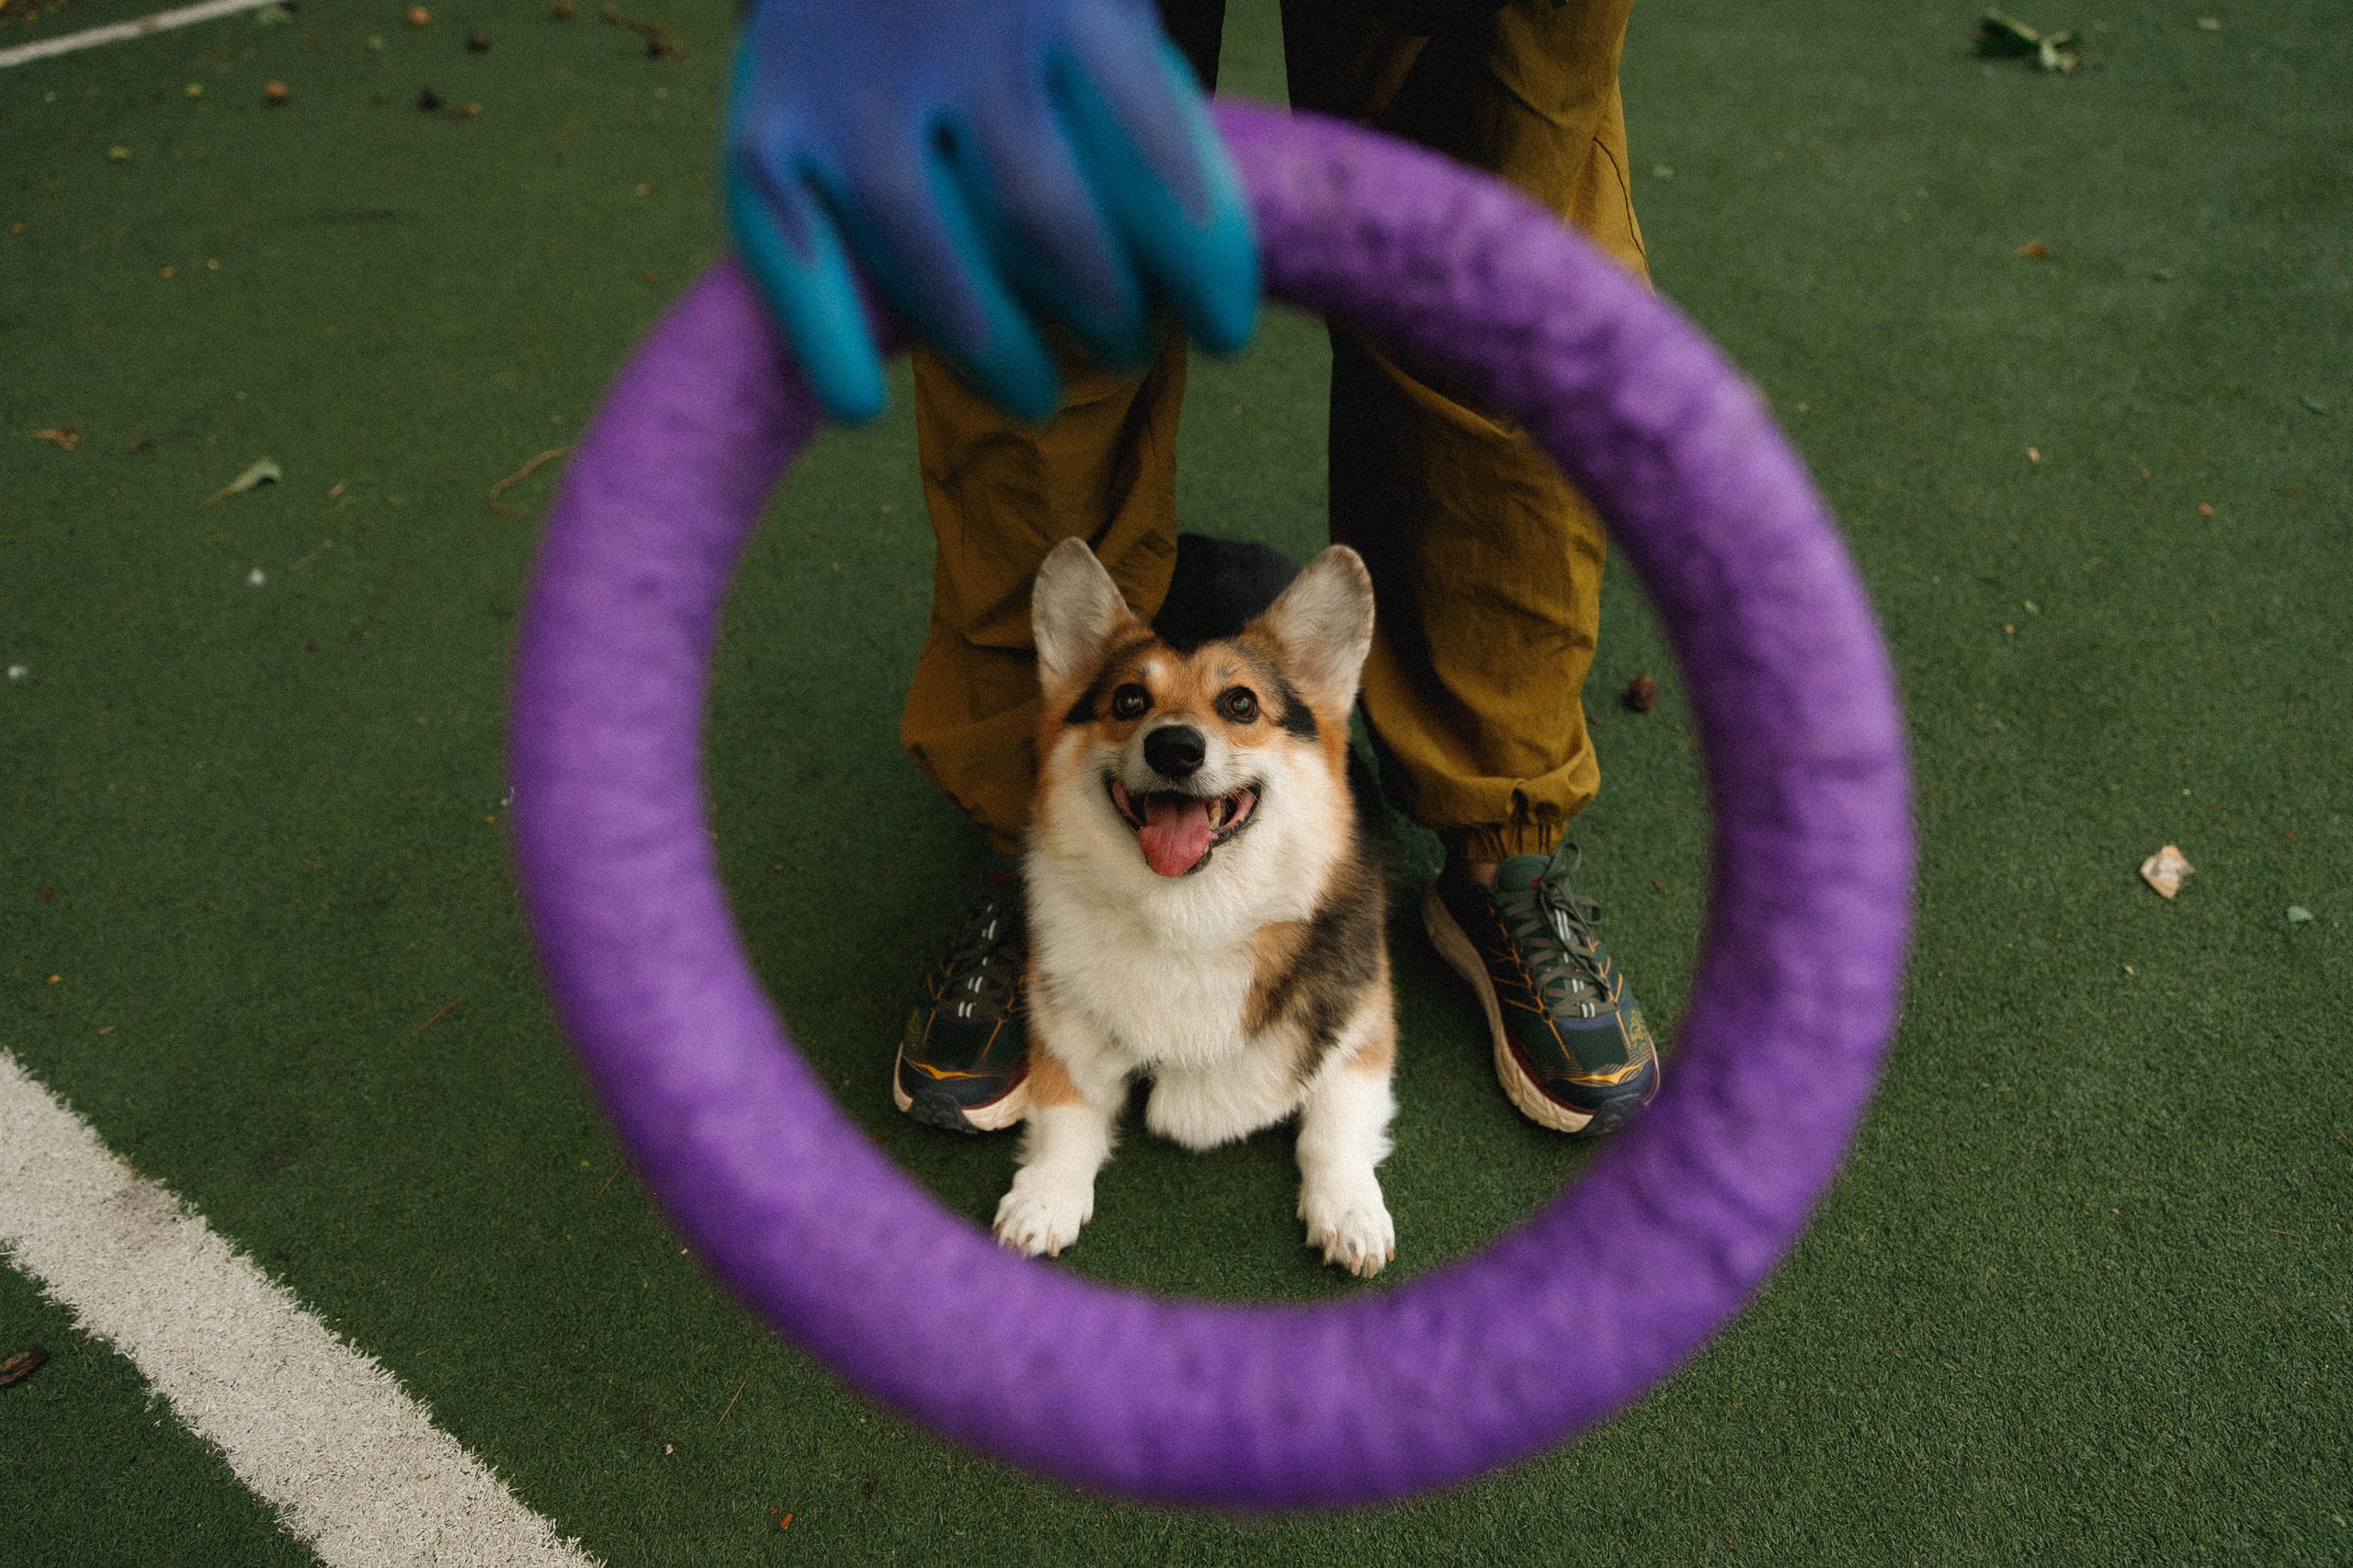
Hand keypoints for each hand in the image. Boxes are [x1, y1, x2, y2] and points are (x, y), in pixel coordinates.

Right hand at [725, 0, 1258, 422]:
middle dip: (1102, 309)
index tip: (1224, 332)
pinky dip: (825, 338)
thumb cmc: (1010, 7)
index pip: (1150, 156)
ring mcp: (848, 87)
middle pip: (1043, 215)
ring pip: (931, 253)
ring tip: (1038, 395)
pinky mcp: (760, 130)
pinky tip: (857, 404)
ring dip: (996, 351)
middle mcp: (952, 35)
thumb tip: (1193, 277)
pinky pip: (792, 251)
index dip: (1198, 266)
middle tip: (1123, 346)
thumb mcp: (1095, 13)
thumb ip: (1138, 117)